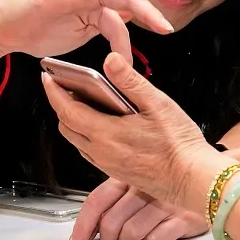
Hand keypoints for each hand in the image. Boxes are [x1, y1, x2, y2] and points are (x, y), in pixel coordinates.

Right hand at [0, 0, 172, 60]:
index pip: (129, 8)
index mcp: (98, 3)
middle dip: (146, 7)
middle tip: (164, 24)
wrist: (9, 32)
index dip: (149, 18)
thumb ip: (107, 24)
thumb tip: (130, 20)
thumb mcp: (85, 32)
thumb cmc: (44, 31)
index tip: (166, 30)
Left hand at [43, 52, 219, 207]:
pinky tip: (104, 124)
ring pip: (76, 140)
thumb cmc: (178, 143)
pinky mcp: (115, 171)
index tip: (48, 77)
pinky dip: (87, 134)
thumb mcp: (157, 103)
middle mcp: (100, 152)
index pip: (67, 110)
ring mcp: (107, 164)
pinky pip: (89, 151)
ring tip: (84, 102)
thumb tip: (110, 60)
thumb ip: (130, 81)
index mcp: (106, 133)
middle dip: (61, 105)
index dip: (54, 91)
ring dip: (73, 120)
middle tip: (65, 86)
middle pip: (67, 126)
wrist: (191, 179)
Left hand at [71, 178, 206, 239]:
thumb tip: (95, 226)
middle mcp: (148, 186)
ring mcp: (166, 201)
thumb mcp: (143, 183)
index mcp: (132, 173)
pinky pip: (154, 239)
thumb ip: (119, 198)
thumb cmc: (174, 184)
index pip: (98, 200)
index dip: (83, 225)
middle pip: (111, 221)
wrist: (214, 181)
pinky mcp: (183, 217)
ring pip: (130, 233)